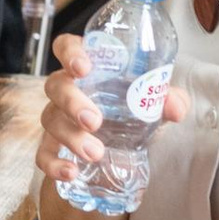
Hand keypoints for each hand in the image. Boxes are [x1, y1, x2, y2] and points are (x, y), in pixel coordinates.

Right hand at [35, 35, 186, 196]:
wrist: (126, 144)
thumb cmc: (133, 109)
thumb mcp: (154, 100)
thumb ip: (168, 98)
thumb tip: (175, 107)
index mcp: (89, 67)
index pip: (67, 47)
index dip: (69, 53)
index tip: (83, 68)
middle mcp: (68, 88)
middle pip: (56, 86)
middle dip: (72, 102)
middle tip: (94, 121)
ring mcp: (58, 117)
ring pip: (50, 120)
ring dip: (71, 136)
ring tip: (95, 153)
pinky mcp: (53, 145)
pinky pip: (43, 154)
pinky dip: (54, 164)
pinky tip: (71, 172)